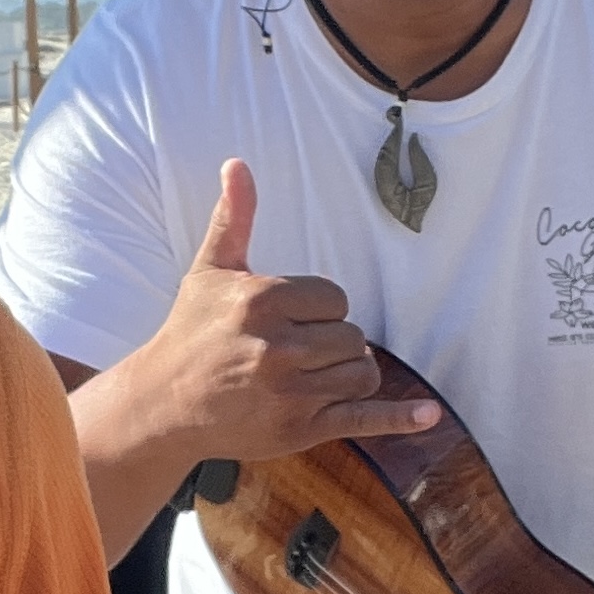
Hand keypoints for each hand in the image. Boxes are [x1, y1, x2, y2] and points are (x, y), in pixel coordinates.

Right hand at [133, 160, 440, 464]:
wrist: (164, 403)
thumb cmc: (191, 331)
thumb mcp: (210, 270)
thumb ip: (234, 217)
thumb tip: (237, 164)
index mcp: (263, 302)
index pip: (336, 299)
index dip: (319, 309)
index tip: (290, 320)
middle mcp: (278, 348)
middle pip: (353, 337)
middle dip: (333, 342)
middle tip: (296, 350)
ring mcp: (291, 392)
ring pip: (361, 374)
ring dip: (348, 373)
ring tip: (313, 375)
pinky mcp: (299, 429)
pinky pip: (362, 419)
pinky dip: (399, 418)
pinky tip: (428, 415)